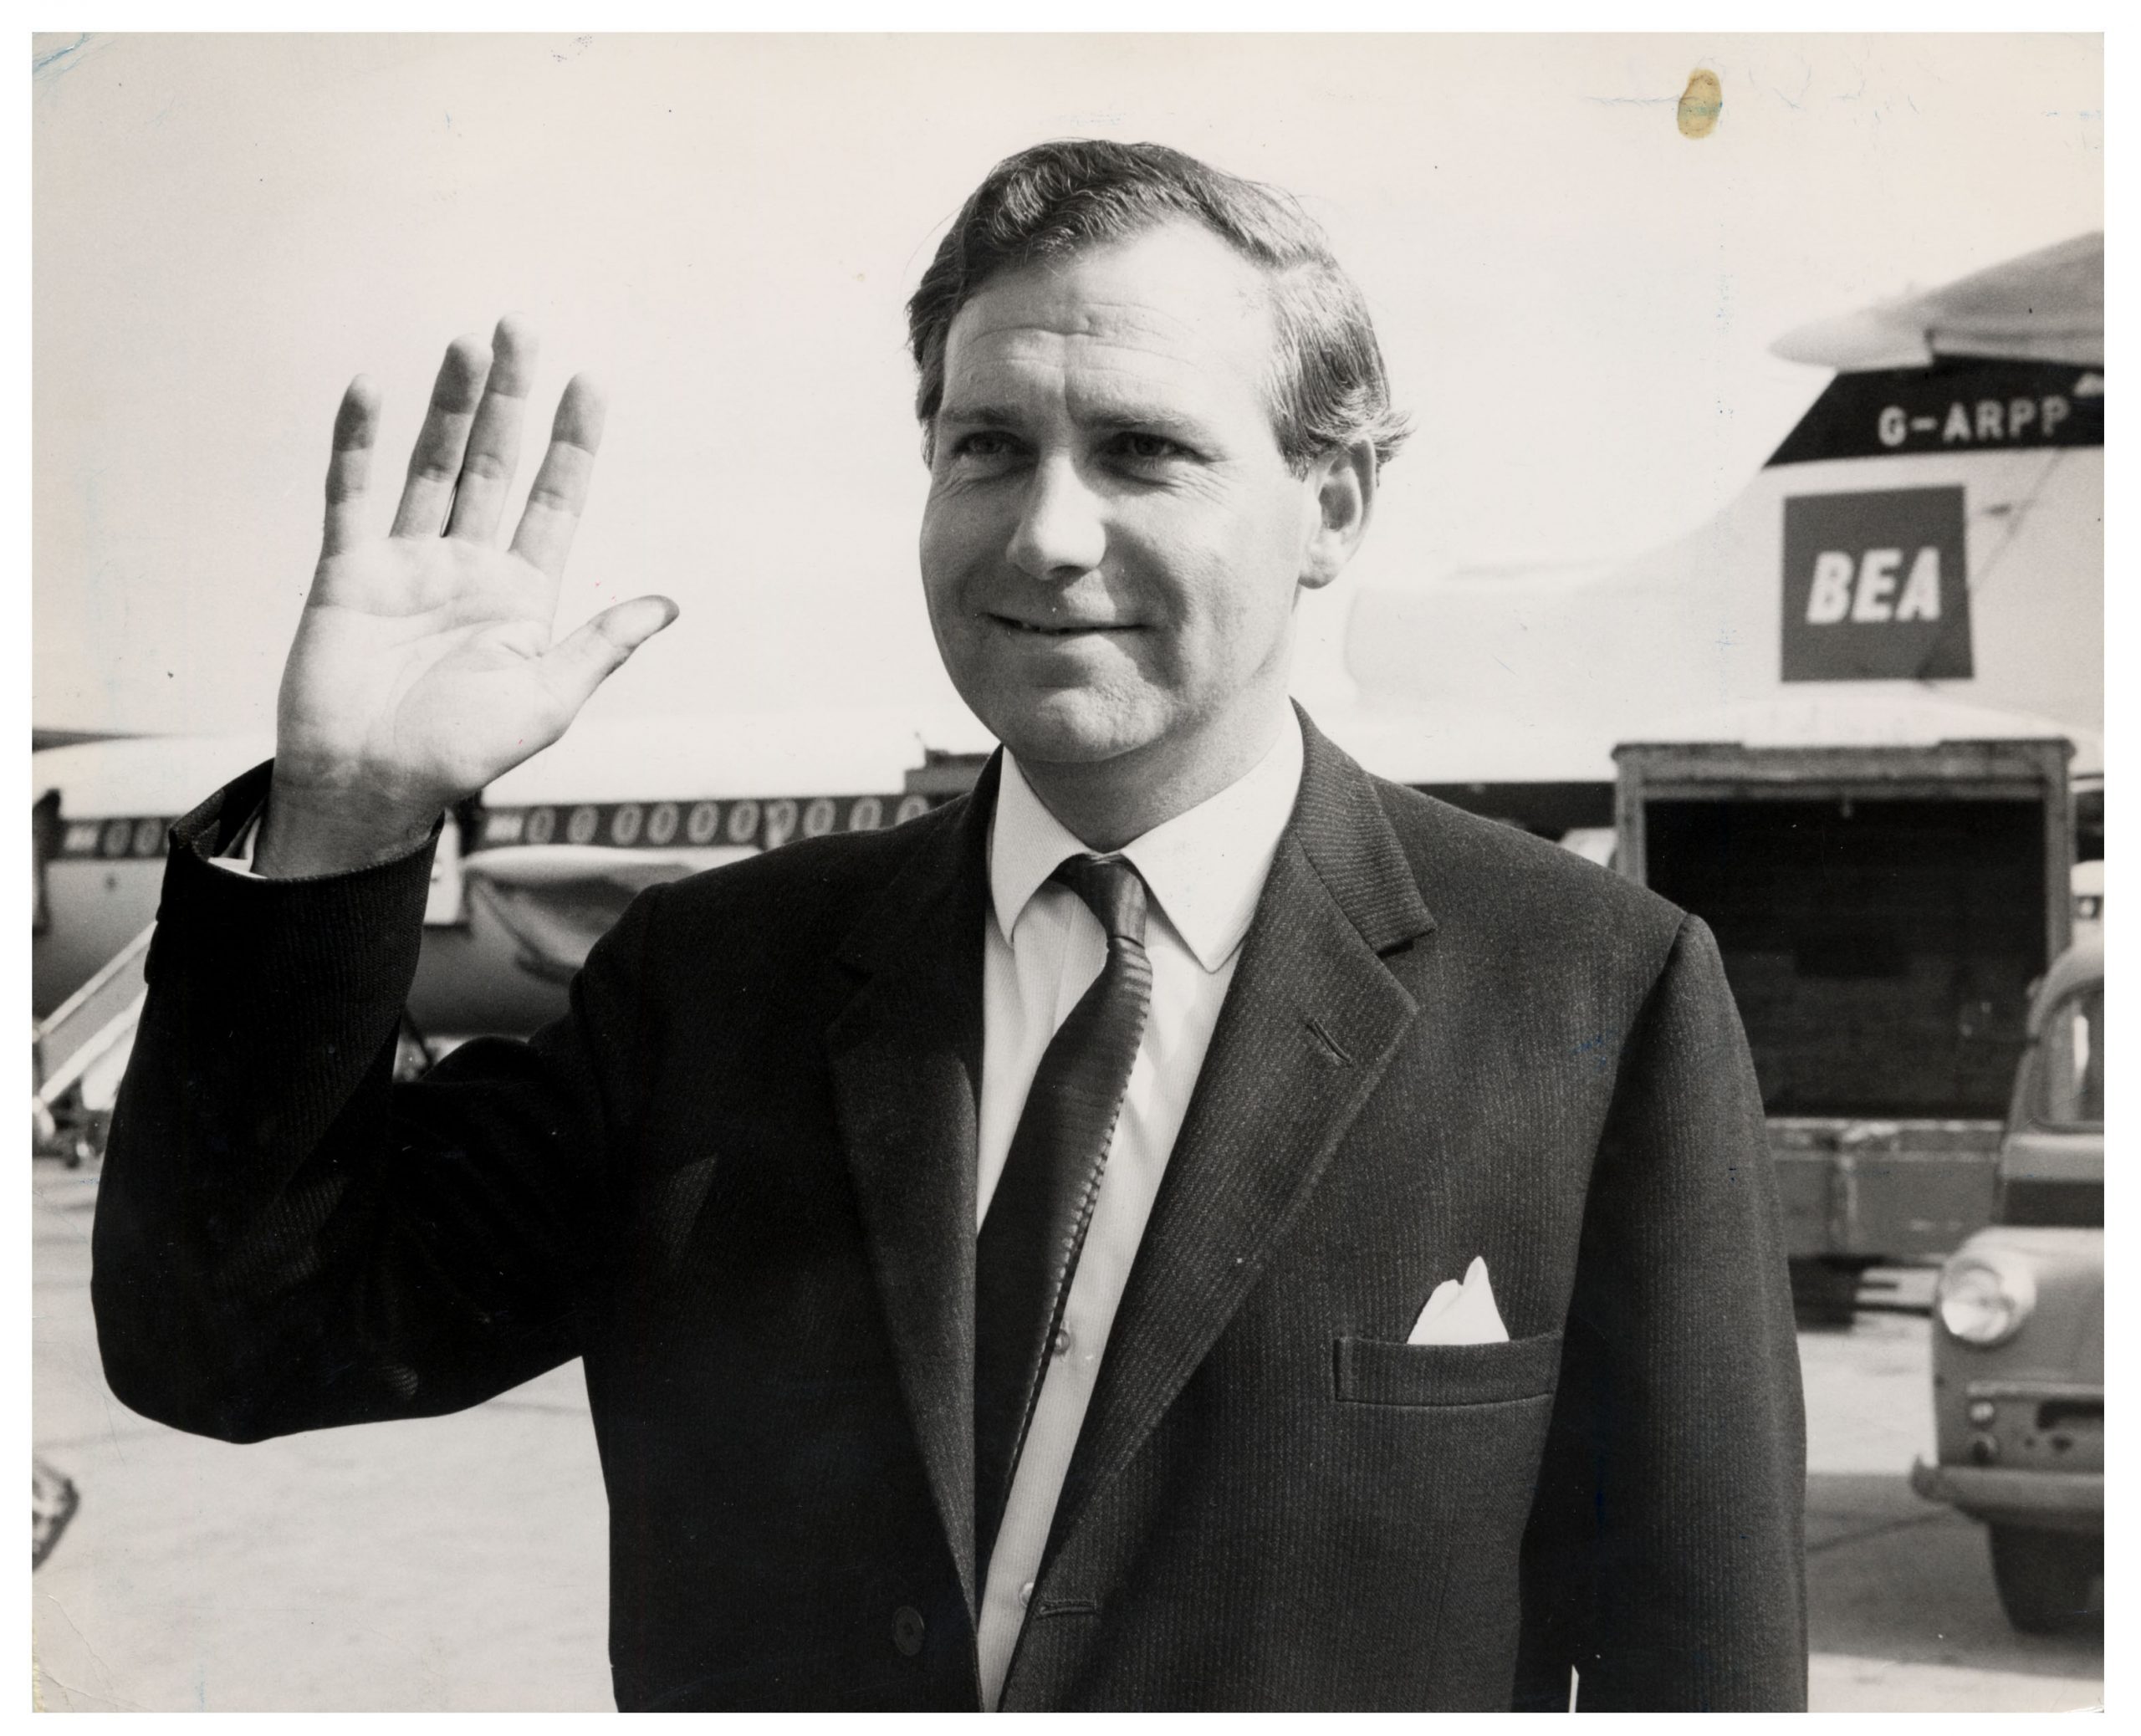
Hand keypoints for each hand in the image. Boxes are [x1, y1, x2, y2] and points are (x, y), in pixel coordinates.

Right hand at [256, 317, 676, 875]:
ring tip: (469, 344)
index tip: (589, 383)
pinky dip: (358, 443)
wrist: (368, 789)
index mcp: (523, 595)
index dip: (572, 443)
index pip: (554, 499)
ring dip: (449, 406)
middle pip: (494, 464)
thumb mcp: (547, 701)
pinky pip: (352, 495)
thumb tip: (669, 605)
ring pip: (433, 466)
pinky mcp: (348, 571)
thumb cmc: (460, 756)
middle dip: (510, 400)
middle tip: (520, 328)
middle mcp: (468, 566)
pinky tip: (370, 390)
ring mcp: (407, 563)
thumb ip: (601, 645)